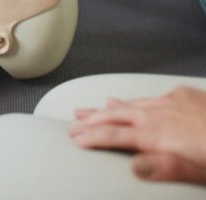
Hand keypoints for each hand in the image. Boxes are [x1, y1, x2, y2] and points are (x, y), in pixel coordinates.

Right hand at [70, 86, 205, 184]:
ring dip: (107, 108)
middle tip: (73, 125)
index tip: (75, 139)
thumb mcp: (199, 171)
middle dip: (89, 120)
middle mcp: (159, 114)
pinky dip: (135, 101)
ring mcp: (171, 102)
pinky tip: (131, 102)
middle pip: (114, 115)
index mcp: (158, 134)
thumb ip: (166, 167)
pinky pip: (152, 96)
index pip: (114, 134)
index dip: (91, 137)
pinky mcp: (184, 95)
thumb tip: (135, 167)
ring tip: (88, 109)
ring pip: (130, 103)